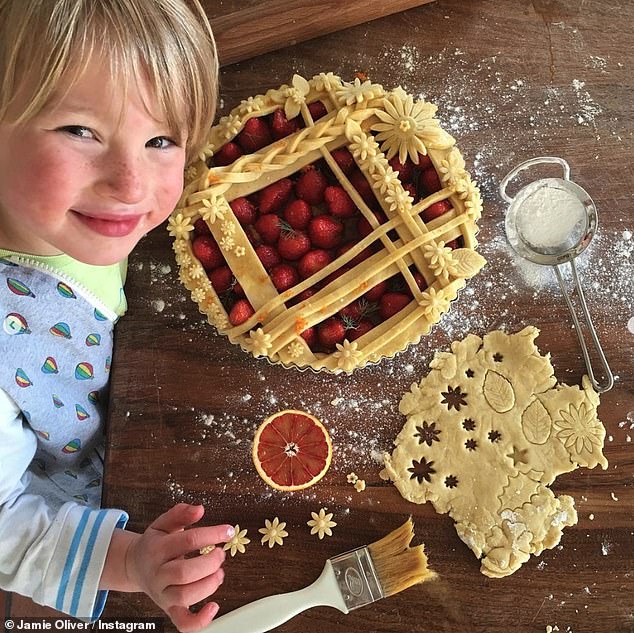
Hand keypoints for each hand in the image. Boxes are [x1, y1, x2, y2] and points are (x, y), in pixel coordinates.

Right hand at [124, 503, 233, 631]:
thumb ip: (181, 513)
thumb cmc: (155, 544)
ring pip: (185, 596)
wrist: (135, 566)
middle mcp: (158, 574)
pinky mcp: (169, 609)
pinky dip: (200, 620)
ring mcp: (163, 594)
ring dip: (209, 584)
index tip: (227, 531)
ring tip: (219, 572)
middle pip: (185, 573)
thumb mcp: (164, 523)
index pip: (187, 541)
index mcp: (157, 549)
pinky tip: (214, 607)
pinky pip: (183, 622)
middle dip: (210, 562)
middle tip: (221, 553)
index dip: (212, 535)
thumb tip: (199, 509)